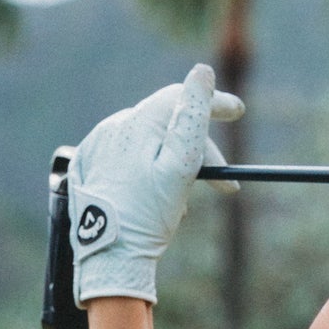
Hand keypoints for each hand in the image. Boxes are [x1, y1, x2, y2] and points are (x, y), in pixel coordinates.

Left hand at [68, 64, 244, 306]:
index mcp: (138, 122)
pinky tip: (159, 195)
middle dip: (200, 147)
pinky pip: (130, 156)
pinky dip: (151, 169)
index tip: (239, 112)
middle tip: (225, 182)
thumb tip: (202, 72)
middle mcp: (114, 127)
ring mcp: (98, 146)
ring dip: (175, 160)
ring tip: (188, 196)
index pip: (182, 96)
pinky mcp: (89, 165)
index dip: (215, 101)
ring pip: (150, 141)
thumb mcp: (183, 164)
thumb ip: (194, 115)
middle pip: (168, 122)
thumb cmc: (150, 212)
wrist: (108, 256)